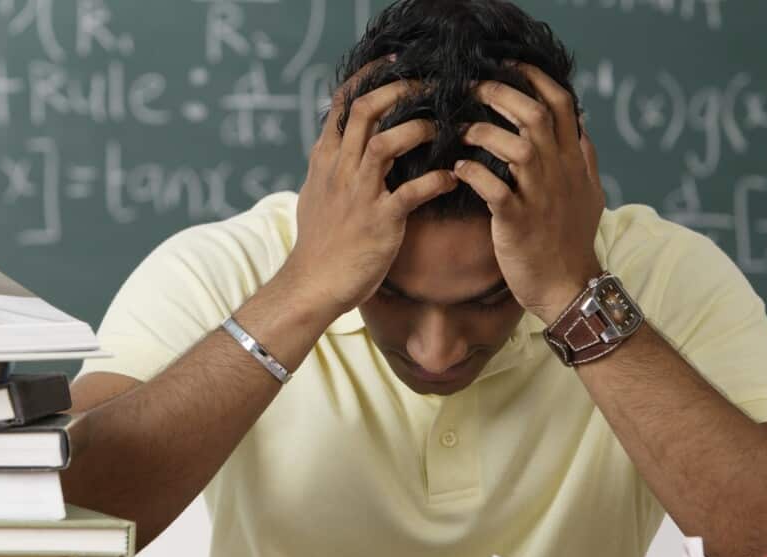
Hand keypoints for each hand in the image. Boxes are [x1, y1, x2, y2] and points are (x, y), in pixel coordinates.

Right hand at [282, 62, 458, 319]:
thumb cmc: (319, 243)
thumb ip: (328, 167)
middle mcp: (339, 169)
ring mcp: (359, 193)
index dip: (369, 77)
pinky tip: (453, 178)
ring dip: (419, 128)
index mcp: (325, 159)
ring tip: (444, 126)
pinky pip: (413, 191)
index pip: (343, 104)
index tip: (394, 62)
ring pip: (386, 141)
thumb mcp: (314, 195)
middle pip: (366, 110)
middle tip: (430, 83)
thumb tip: (333, 147)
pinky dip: (438, 181)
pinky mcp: (380, 220)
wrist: (313, 283)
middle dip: (400, 89)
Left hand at [453, 63, 605, 322]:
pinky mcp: (517, 222)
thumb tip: (581, 125)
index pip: (562, 104)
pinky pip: (494, 188)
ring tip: (461, 131)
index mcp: (575, 161)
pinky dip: (472, 174)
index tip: (508, 65)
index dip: (535, 79)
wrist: (567, 286)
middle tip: (472, 88)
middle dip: (501, 94)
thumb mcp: (590, 193)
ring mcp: (540, 196)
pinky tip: (457, 169)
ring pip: (517, 147)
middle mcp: (560, 172)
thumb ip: (584, 157)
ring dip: (484, 132)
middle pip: (535, 116)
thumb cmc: (571, 239)